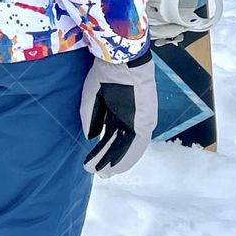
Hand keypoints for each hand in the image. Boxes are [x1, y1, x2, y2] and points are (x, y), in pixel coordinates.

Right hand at [80, 49, 157, 177]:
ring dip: (117, 162)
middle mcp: (130, 119)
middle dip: (108, 160)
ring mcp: (139, 121)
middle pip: (119, 144)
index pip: (111, 136)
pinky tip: (117, 167)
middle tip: (99, 173)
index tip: (94, 162)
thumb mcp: (92, 97)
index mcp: (117, 111)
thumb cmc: (105, 74)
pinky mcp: (146, 122)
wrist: (122, 61)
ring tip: (105, 174)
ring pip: (127, 147)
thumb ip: (90, 118)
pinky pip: (137, 145)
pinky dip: (127, 157)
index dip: (103, 149)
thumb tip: (90, 137)